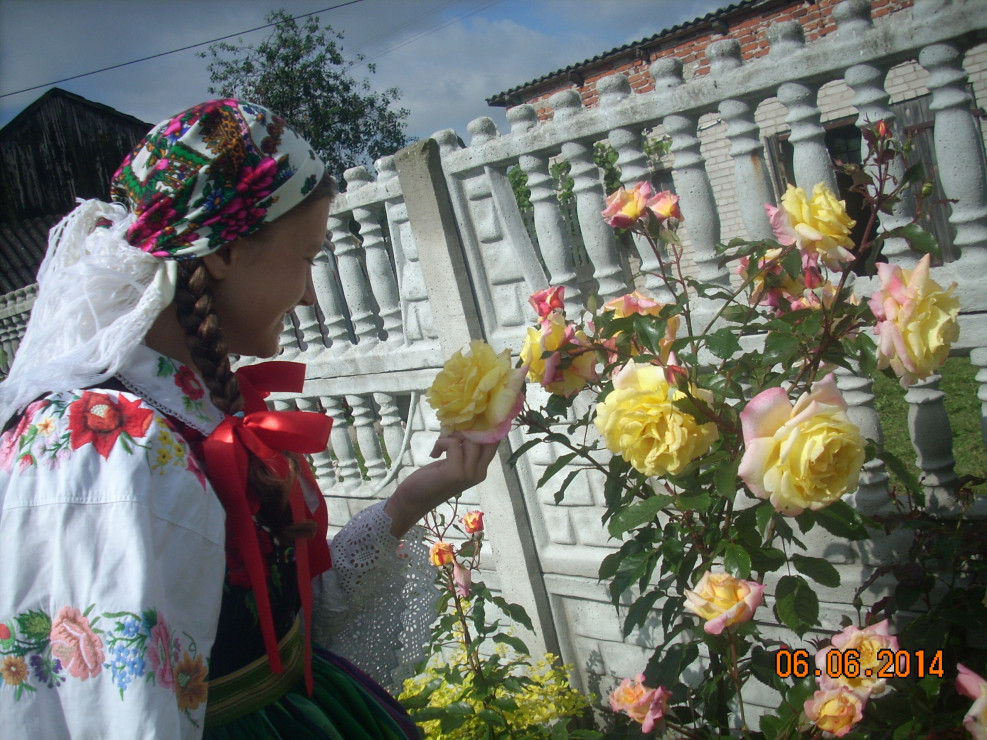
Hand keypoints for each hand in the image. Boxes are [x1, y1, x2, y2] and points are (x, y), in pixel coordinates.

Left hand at [383, 433, 499, 536]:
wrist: (414, 500)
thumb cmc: (432, 479)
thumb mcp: (453, 463)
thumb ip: (464, 450)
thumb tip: (467, 424)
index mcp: (481, 470)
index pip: (494, 442)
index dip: (485, 427)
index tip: (467, 421)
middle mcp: (479, 473)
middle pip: (485, 438)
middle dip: (470, 428)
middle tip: (452, 432)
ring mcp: (469, 474)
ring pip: (471, 440)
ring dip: (453, 436)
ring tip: (441, 443)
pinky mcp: (455, 473)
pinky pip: (452, 444)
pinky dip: (441, 443)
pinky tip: (434, 454)